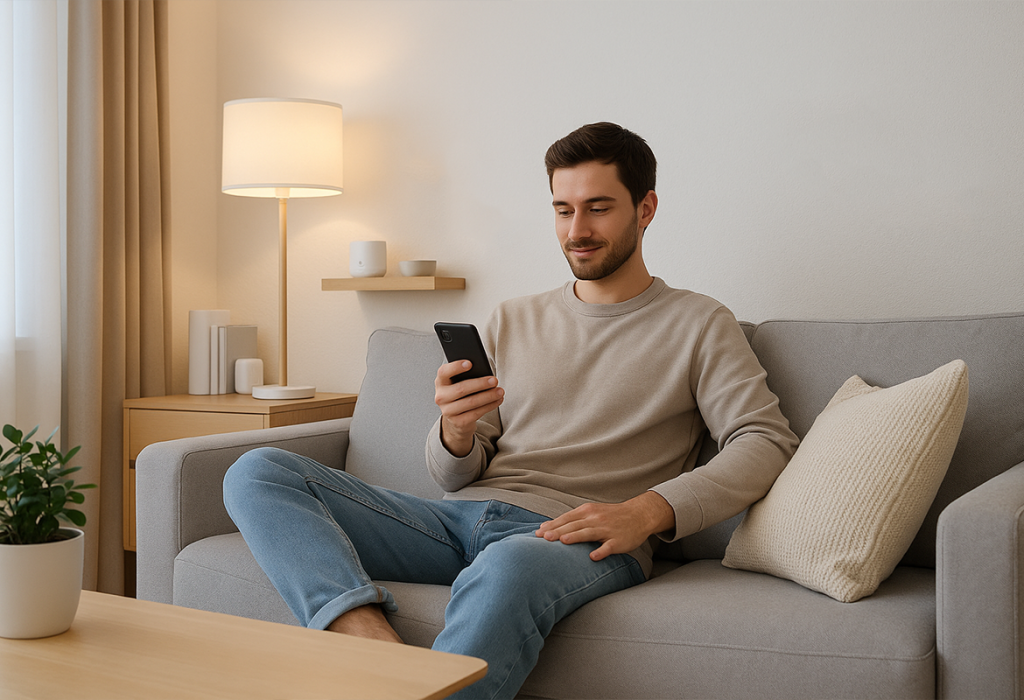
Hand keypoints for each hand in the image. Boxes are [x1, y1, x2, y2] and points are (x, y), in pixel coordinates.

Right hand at [434, 361, 503, 457]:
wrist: (456, 419)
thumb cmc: (461, 395)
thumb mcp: (458, 383)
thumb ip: (466, 376)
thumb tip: (485, 373)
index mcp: (440, 382)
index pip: (444, 372)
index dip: (456, 367)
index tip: (470, 363)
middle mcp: (441, 397)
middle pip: (461, 389)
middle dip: (480, 384)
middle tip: (494, 380)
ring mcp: (448, 411)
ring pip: (471, 402)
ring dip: (488, 396)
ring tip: (500, 391)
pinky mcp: (458, 422)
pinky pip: (476, 413)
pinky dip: (489, 406)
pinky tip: (498, 400)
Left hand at [535, 491, 674, 561]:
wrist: (639, 515)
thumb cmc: (610, 516)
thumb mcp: (591, 512)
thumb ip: (571, 520)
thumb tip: (547, 527)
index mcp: (587, 511)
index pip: (566, 518)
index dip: (552, 526)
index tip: (538, 533)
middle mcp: (595, 519)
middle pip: (574, 525)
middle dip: (558, 531)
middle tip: (543, 538)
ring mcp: (607, 529)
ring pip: (588, 533)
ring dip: (575, 537)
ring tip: (562, 542)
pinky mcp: (618, 540)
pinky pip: (608, 546)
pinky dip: (601, 551)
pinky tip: (593, 557)